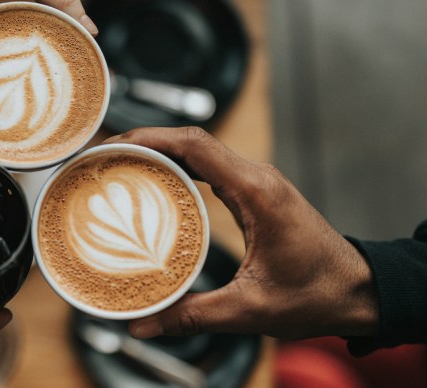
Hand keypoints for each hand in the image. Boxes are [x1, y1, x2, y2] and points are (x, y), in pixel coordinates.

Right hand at [104, 128, 377, 339]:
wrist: (358, 292)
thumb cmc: (317, 294)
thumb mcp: (250, 309)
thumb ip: (192, 315)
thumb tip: (143, 324)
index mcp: (257, 192)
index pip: (195, 145)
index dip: (149, 138)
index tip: (113, 145)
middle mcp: (257, 178)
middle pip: (191, 140)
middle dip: (143, 142)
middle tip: (103, 158)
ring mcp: (256, 182)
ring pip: (199, 150)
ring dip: (159, 152)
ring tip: (119, 166)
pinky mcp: (254, 194)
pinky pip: (209, 168)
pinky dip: (177, 168)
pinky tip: (153, 184)